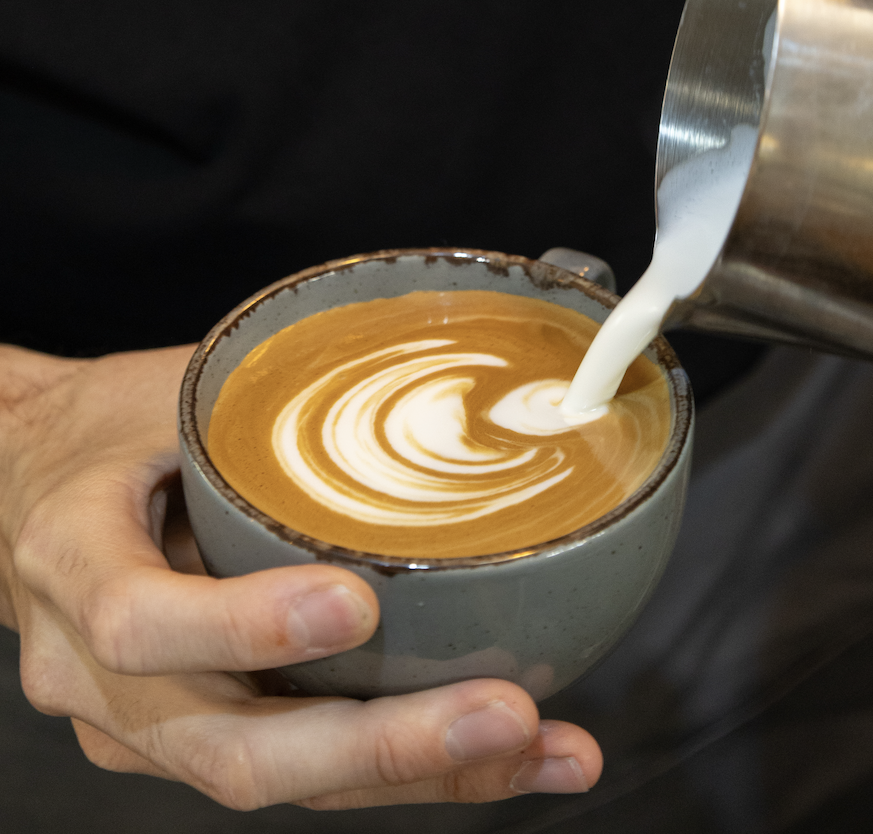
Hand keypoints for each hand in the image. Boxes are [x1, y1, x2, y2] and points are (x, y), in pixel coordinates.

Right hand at [0, 343, 600, 808]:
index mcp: (73, 562)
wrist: (29, 495)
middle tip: (503, 716)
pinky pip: (303, 774)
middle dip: (378, 745)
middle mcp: (97, 673)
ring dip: (421, 774)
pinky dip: (408, 769)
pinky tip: (507, 755)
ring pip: (282, 780)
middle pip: (230, 748)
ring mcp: (147, 723)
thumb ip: (261, 399)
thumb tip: (421, 370)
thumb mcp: (166, 393)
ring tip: (544, 750)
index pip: (141, 621)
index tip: (356, 606)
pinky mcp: (199, 736)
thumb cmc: (105, 431)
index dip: (243, 625)